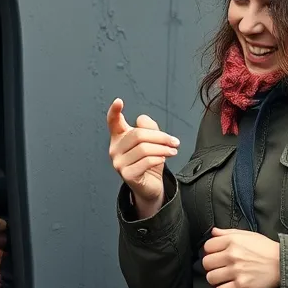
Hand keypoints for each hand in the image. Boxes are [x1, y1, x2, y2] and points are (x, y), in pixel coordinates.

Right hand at [106, 98, 180, 218]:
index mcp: (119, 137)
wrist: (150, 186)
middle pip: (138, 135)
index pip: (113, 122)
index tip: (119, 101)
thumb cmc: (149, 161)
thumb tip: (141, 120)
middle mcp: (115, 149)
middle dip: (160, 137)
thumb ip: (148, 127)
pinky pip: (145, 162)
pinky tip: (163, 158)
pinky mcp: (127, 175)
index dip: (114, 111)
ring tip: (173, 150)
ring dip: (163, 148)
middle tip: (174, 141)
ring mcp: (119, 163)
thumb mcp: (152, 141)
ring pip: (143, 148)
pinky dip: (158, 158)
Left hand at [201, 227, 281, 287]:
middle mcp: (232, 255)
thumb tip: (213, 232)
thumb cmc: (266, 248)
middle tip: (218, 268)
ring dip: (215, 279)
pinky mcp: (242, 285)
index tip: (215, 255)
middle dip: (211, 266)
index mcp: (232, 241)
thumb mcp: (248, 235)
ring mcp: (236, 271)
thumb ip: (228, 232)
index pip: (207, 246)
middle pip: (206, 263)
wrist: (283, 263)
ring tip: (222, 278)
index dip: (210, 251)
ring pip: (211, 278)